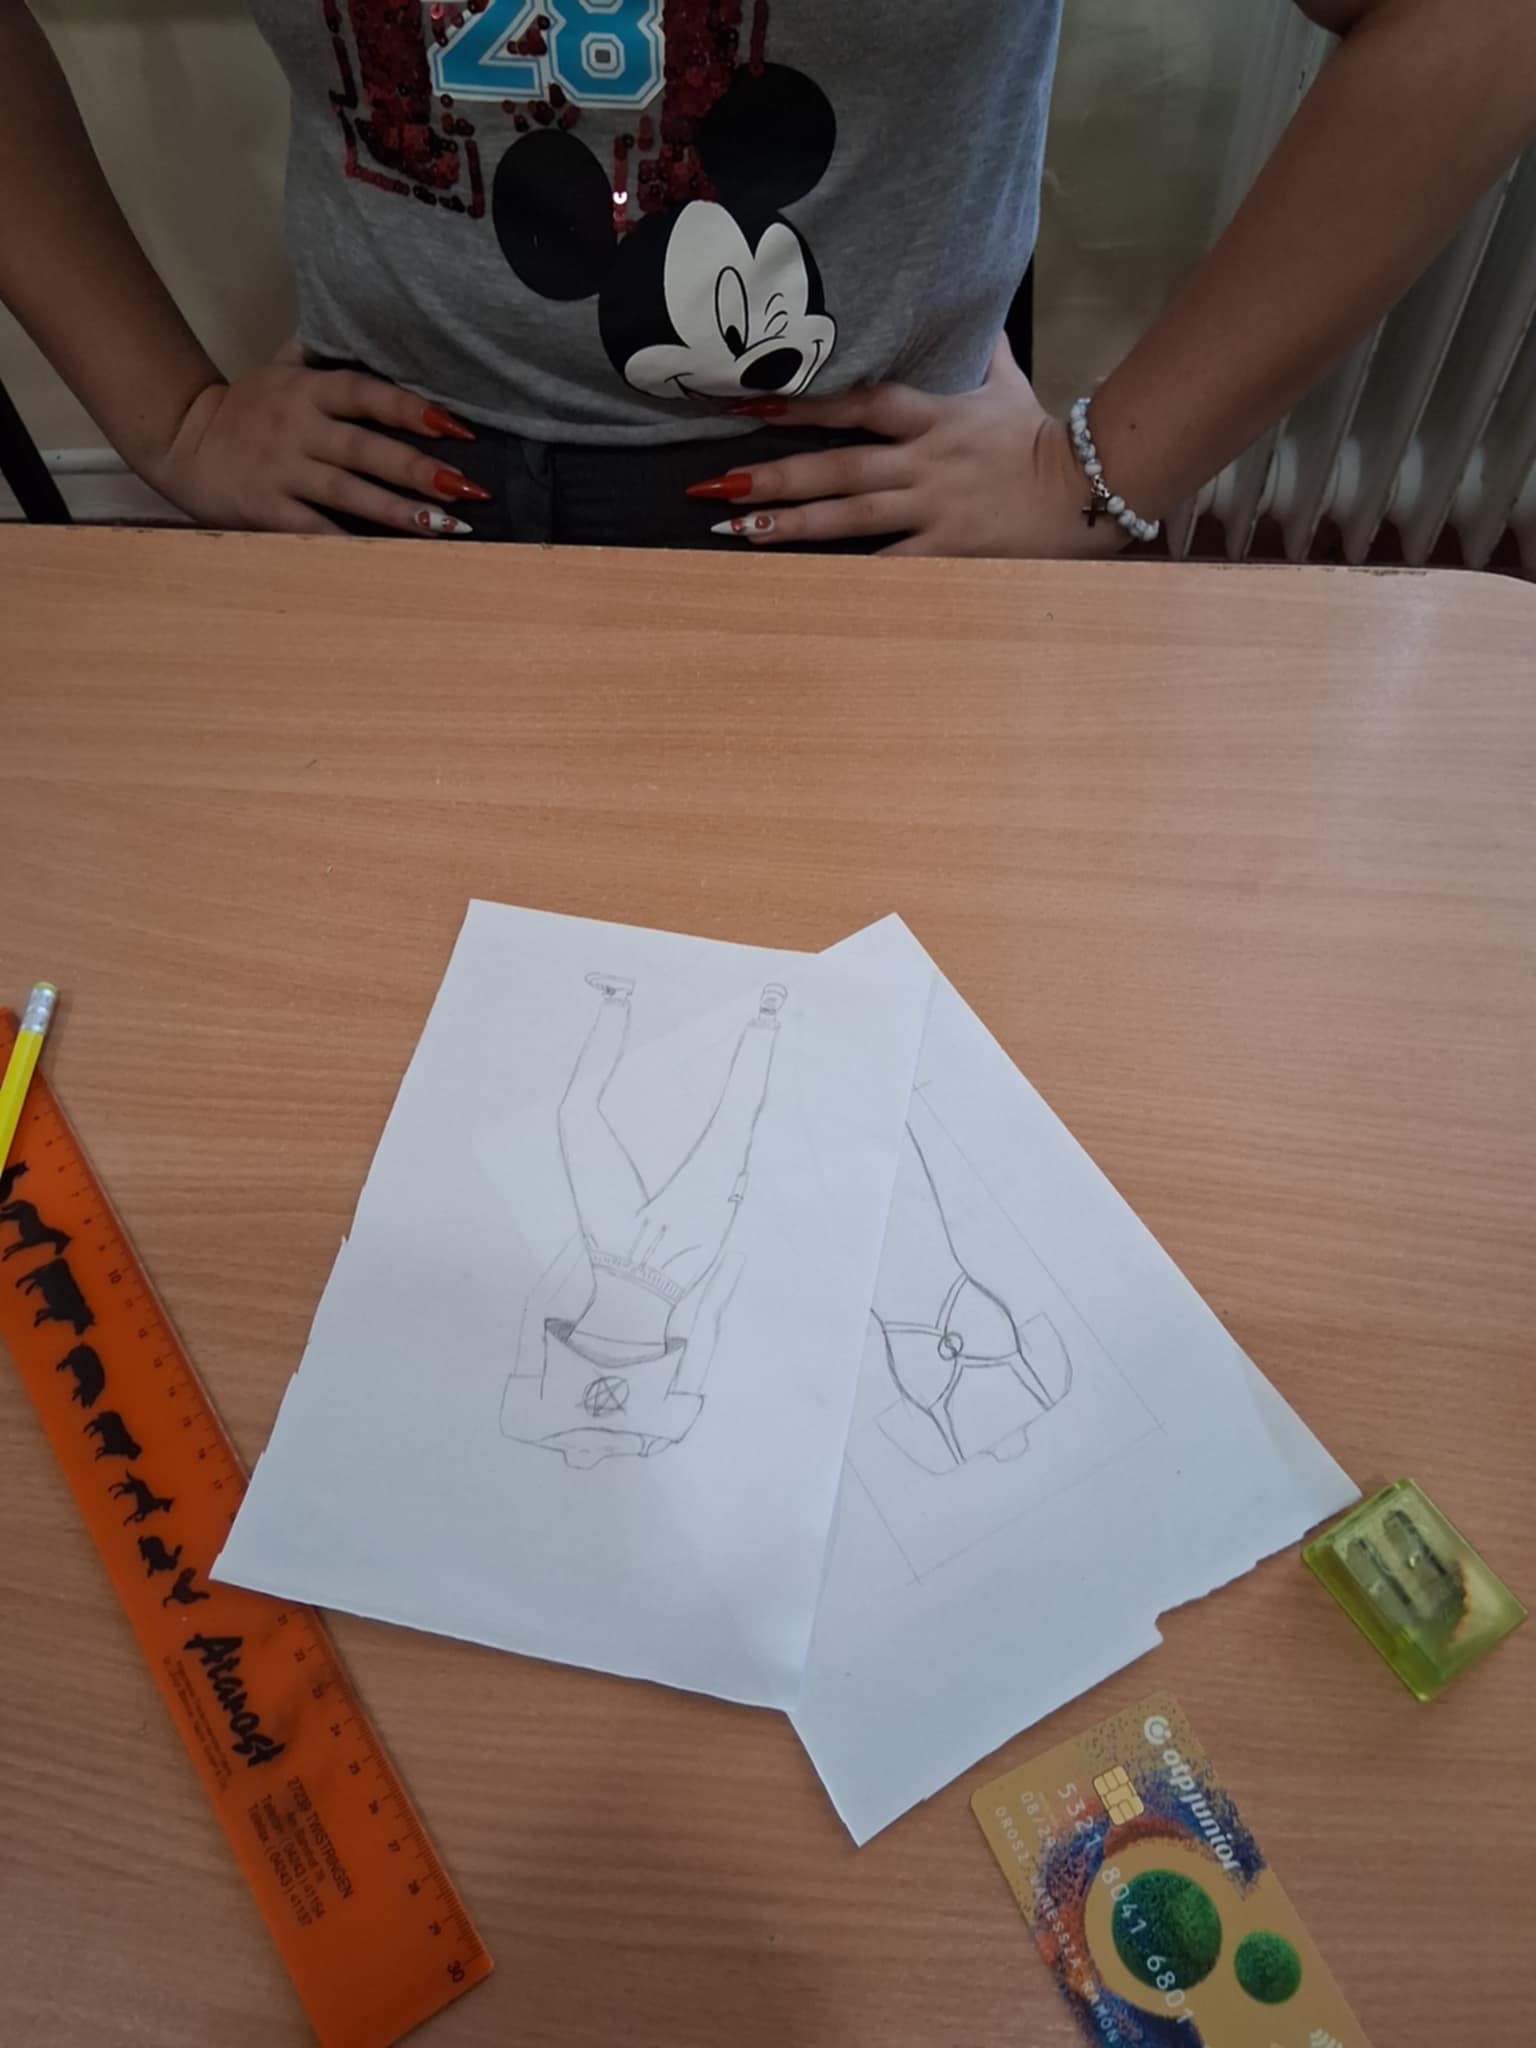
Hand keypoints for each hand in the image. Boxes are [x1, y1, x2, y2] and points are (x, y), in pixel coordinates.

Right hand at [141, 359, 488, 536]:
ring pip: (348, 492)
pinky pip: (315, 530)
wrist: (182, 442)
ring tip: (446, 527)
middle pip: (365, 448)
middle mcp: (297, 429)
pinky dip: (351, 545)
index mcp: (306, 391)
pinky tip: (389, 558)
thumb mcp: (277, 368)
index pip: (364, 393)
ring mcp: (282, 471)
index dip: (409, 408)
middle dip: (418, 469)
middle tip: (466, 486)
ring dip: (398, 511)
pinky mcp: (267, 510)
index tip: (454, 426)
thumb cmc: (245, 409)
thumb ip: (319, 350)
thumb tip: (357, 317)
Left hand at [692, 338, 1132, 558]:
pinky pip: (889, 566)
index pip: (857, 402)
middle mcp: (924, 461)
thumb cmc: (1046, 439)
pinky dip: (847, 576)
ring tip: (734, 530)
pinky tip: (802, 584)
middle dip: (772, 473)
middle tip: (711, 483)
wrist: (1095, 483)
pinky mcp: (949, 551)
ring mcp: (934, 508)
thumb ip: (981, 352)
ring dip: (789, 522)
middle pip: (837, 466)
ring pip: (849, 516)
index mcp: (933, 416)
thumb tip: (975, 311)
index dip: (801, 403)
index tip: (747, 405)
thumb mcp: (1009, 384)